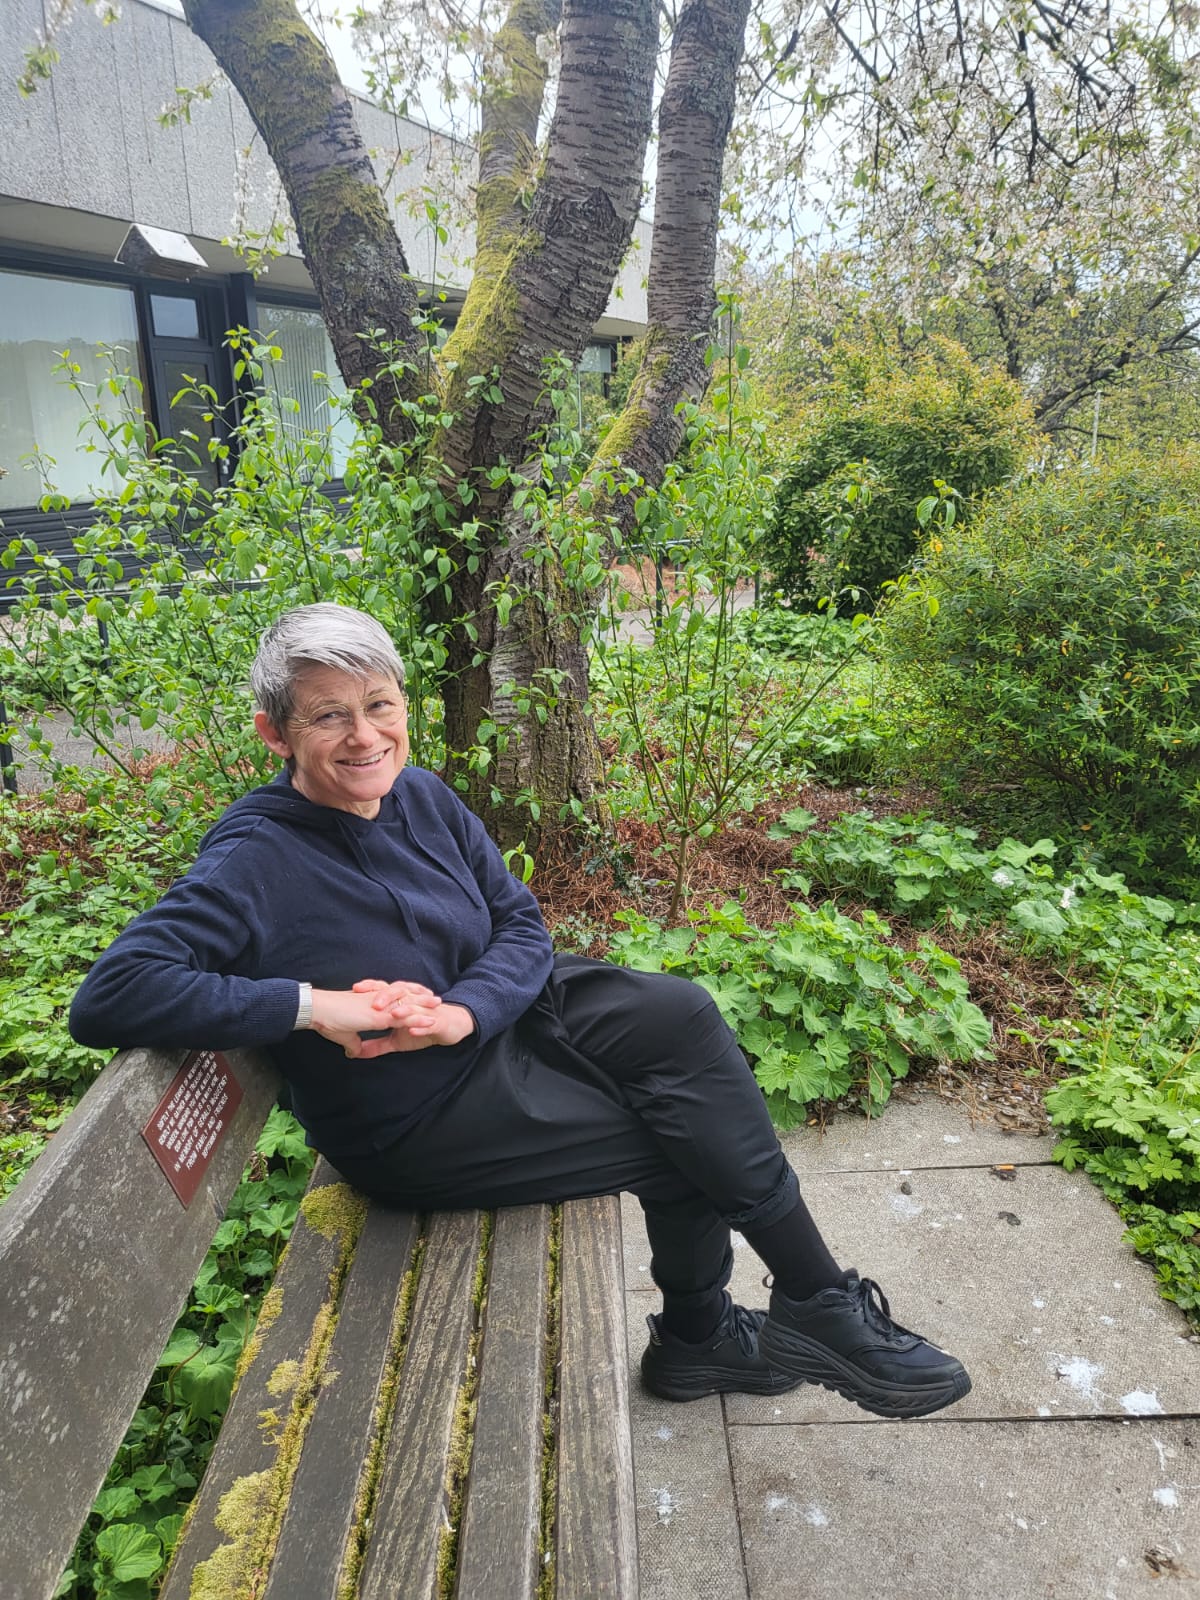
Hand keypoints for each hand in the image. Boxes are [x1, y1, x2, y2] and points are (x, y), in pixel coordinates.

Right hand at [309, 983, 439, 1057]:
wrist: (319, 1012)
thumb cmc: (328, 1020)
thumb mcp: (344, 1035)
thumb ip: (353, 1043)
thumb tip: (354, 1052)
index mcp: (370, 1004)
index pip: (393, 999)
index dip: (405, 998)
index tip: (417, 998)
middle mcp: (378, 1002)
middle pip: (404, 996)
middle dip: (419, 997)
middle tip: (434, 997)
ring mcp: (381, 1007)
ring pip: (408, 1004)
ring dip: (424, 1006)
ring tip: (438, 1006)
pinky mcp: (380, 1015)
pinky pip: (405, 1016)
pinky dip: (419, 1019)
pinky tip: (430, 1021)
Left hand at [351, 979, 475, 1055]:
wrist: (451, 1027)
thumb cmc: (423, 1028)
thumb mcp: (397, 1041)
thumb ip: (377, 1045)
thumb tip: (355, 1053)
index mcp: (401, 1002)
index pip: (384, 990)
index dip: (371, 988)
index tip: (353, 990)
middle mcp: (413, 1002)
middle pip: (398, 994)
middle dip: (386, 996)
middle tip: (373, 1003)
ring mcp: (426, 1011)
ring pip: (414, 1007)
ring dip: (404, 1010)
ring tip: (393, 1015)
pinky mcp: (438, 1022)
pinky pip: (429, 1023)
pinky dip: (421, 1026)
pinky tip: (413, 1031)